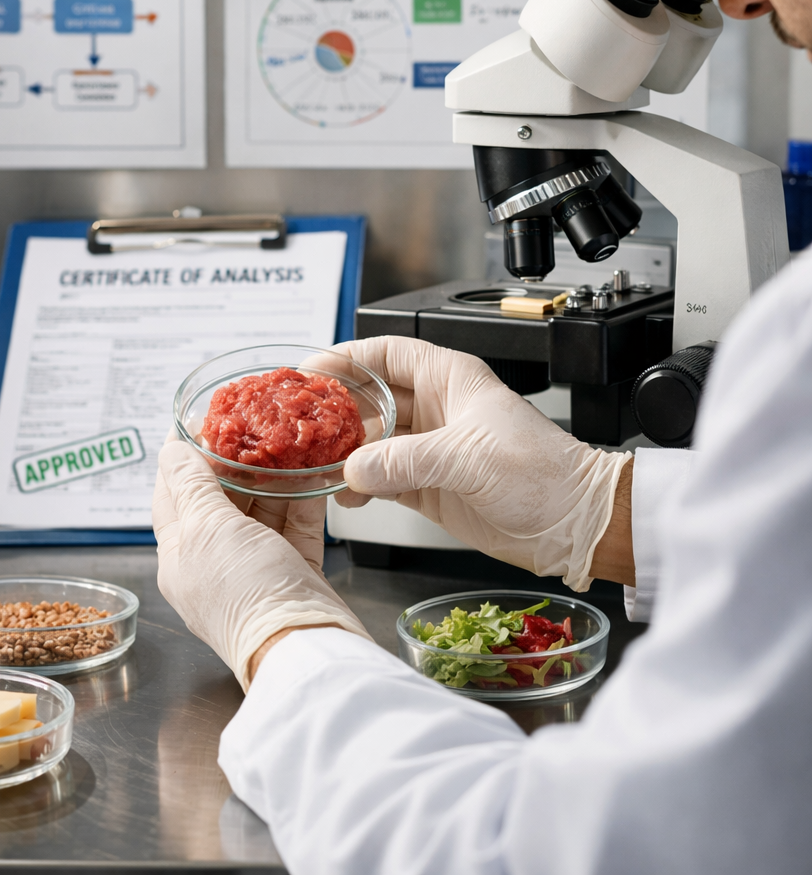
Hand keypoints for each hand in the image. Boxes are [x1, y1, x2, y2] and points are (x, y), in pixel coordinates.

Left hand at [152, 437, 370, 689]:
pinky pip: (296, 521)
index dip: (179, 454)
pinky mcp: (294, 568)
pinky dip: (303, 495)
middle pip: (218, 497)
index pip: (170, 493)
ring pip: (261, 506)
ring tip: (284, 438)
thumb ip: (193, 485)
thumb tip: (171, 450)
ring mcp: (255, 565)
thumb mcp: (209, 529)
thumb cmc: (246, 595)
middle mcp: (214, 560)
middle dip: (233, 459)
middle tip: (249, 421)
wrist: (305, 647)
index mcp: (179, 555)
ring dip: (272, 474)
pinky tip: (313, 469)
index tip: (193, 418)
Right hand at [335, 336, 630, 591]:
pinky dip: (360, 485)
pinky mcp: (428, 485)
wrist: (573, 524)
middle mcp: (436, 409)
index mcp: (450, 379)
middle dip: (337, 409)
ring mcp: (430, 448)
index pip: (387, 354)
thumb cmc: (544, 473)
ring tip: (318, 464)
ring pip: (372, 441)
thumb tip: (355, 468)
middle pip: (371, 397)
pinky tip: (345, 493)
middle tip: (304, 424)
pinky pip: (381, 478)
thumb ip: (406, 461)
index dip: (347, 358)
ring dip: (345, 452)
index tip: (313, 371)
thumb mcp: (469, 458)